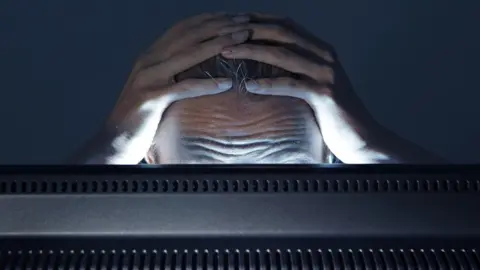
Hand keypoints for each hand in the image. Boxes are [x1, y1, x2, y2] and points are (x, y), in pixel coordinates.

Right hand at [102, 13, 251, 162]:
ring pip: (188, 54)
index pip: (182, 29)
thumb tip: (198, 67)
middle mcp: (148, 61)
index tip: (233, 17)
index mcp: (150, 56)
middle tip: (244, 22)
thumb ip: (171, 73)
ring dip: (218, 44)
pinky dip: (207, 85)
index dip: (209, 20)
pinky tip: (226, 83)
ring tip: (241, 39)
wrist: (114, 141)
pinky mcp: (151, 98)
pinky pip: (184, 88)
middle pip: (188, 35)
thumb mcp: (155, 87)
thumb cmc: (140, 117)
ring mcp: (148, 78)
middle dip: (218, 25)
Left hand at [219, 13, 387, 162]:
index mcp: (320, 50)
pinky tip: (249, 85)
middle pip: (283, 33)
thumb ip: (296, 69)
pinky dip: (269, 84)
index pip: (286, 25)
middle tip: (223, 33)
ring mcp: (326, 74)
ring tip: (227, 52)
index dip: (258, 20)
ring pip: (284, 55)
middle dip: (250, 30)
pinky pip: (292, 86)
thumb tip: (265, 63)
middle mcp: (325, 56)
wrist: (362, 137)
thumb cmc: (333, 113)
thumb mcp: (314, 84)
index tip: (232, 21)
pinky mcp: (325, 95)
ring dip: (252, 51)